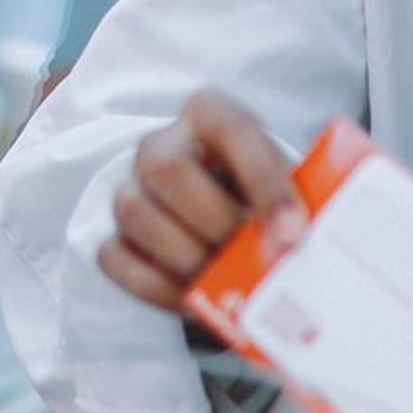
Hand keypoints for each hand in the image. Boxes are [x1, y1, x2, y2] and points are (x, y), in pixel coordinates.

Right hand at [95, 89, 306, 316]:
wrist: (230, 215)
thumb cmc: (262, 195)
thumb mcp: (288, 183)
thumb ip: (297, 202)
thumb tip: (299, 243)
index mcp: (209, 113)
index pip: (232, 130)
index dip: (263, 182)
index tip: (294, 233)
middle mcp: (160, 144)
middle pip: (166, 167)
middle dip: (216, 220)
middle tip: (254, 256)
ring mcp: (130, 189)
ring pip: (135, 212)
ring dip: (188, 256)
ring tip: (228, 278)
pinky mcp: (113, 236)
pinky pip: (117, 259)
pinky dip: (160, 287)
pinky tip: (198, 299)